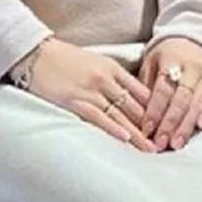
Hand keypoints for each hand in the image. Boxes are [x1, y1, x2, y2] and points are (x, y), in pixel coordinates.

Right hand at [21, 38, 160, 151]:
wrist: (34, 51)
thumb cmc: (62, 58)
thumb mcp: (93, 62)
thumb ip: (111, 78)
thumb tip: (126, 97)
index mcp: (112, 68)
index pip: (141, 91)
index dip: (156, 110)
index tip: (167, 125)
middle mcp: (105, 78)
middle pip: (135, 105)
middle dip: (152, 126)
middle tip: (165, 143)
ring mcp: (90, 89)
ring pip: (120, 114)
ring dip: (137, 133)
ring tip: (151, 149)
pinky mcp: (74, 99)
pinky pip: (98, 116)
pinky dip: (113, 128)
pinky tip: (125, 138)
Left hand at [138, 37, 201, 149]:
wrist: (194, 38)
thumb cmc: (168, 55)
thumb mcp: (152, 62)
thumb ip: (146, 85)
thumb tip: (137, 115)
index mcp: (171, 60)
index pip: (162, 90)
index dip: (154, 111)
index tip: (146, 130)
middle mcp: (192, 68)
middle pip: (181, 100)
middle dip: (170, 124)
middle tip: (161, 143)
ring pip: (197, 103)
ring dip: (186, 126)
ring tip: (176, 144)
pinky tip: (200, 126)